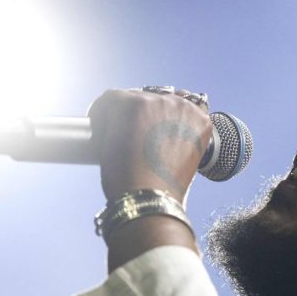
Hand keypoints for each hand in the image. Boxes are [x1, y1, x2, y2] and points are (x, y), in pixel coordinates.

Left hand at [87, 88, 212, 204]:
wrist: (149, 197)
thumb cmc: (162, 189)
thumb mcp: (180, 161)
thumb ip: (173, 139)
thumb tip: (147, 132)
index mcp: (198, 120)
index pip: (174, 105)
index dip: (155, 118)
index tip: (142, 131)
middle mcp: (182, 106)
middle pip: (152, 99)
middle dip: (138, 117)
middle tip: (125, 138)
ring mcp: (158, 102)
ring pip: (131, 98)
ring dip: (120, 114)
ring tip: (111, 137)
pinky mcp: (134, 103)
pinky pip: (110, 98)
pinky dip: (100, 113)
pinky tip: (97, 131)